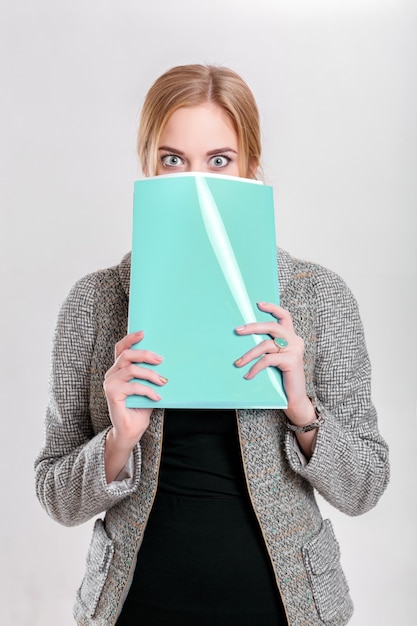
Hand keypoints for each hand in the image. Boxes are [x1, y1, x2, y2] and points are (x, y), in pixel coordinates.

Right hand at [103, 330, 167, 481]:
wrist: (129, 432)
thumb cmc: (139, 409)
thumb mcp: (147, 388)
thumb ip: (150, 375)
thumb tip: (166, 361)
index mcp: (118, 370)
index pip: (121, 348)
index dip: (131, 339)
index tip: (144, 333)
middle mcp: (111, 374)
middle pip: (127, 355)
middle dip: (145, 354)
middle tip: (161, 360)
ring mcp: (110, 384)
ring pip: (131, 369)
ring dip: (150, 374)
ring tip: (163, 382)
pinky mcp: (111, 394)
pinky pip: (133, 386)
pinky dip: (148, 390)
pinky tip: (157, 397)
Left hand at [234, 302, 314, 426]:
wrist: (295, 399)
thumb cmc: (282, 378)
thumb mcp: (274, 359)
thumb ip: (267, 347)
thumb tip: (244, 336)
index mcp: (292, 337)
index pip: (285, 316)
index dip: (272, 308)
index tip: (258, 304)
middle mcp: (295, 341)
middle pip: (272, 327)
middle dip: (253, 327)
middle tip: (237, 330)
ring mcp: (294, 350)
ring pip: (266, 344)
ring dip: (249, 354)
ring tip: (238, 363)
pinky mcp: (291, 361)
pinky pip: (267, 359)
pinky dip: (255, 367)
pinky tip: (248, 375)